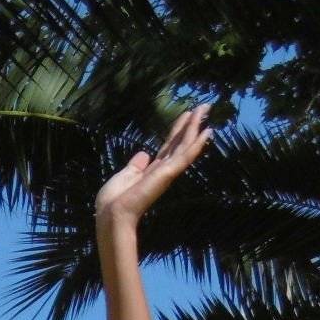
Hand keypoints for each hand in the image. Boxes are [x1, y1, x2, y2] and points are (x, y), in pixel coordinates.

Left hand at [94, 103, 212, 227]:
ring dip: (195, 126)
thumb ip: (135, 165)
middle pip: (180, 142)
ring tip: (205, 108)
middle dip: (192, 124)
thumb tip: (144, 154)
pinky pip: (185, 156)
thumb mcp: (124, 176)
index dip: (178, 130)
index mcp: (152, 170)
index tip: (187, 114)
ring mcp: (167, 171)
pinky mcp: (168, 173)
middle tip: (205, 106)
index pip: (169, 146)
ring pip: (185, 145)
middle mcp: (163, 169)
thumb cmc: (114, 200)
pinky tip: (207, 131)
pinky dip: (197, 144)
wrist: (112, 214)